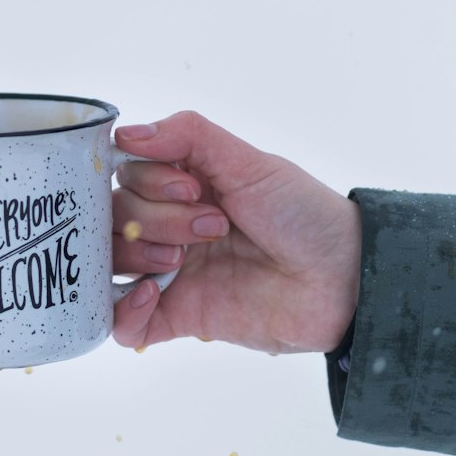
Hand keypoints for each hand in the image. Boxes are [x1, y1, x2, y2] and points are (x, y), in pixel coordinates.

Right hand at [112, 111, 360, 354]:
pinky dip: (123, 311)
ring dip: (137, 253)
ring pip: (111, 260)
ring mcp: (171, 271)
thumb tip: (123, 132)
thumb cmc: (302, 213)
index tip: (191, 188)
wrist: (344, 278)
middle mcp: (169, 223)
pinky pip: (123, 324)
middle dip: (154, 218)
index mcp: (182, 183)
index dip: (146, 180)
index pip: (126, 174)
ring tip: (182, 260)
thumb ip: (187, 136)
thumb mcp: (248, 162)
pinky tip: (152, 295)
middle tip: (212, 226)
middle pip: (115, 216)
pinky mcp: (179, 316)